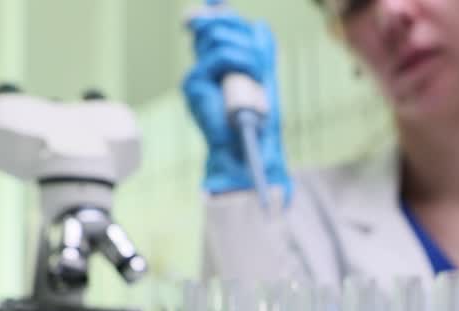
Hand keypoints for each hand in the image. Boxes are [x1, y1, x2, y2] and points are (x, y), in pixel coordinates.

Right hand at [183, 13, 290, 201]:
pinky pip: (221, 56)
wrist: (249, 148)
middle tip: (258, 63)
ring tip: (256, 78)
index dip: (216, 10)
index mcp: (219, 63)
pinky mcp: (193, 83)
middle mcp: (204, 66)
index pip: (212, 25)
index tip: (216, 0)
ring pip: (220, 36)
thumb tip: (260, 25)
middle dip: (243, 33)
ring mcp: (197, 73)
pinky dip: (242, 63)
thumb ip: (260, 51)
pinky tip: (250, 77)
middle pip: (217, 23)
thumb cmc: (258, 119)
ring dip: (247, 54)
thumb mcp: (264, 77)